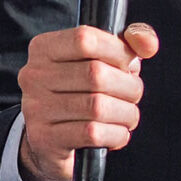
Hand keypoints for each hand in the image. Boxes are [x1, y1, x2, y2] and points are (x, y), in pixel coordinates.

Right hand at [16, 23, 158, 180]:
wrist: (50, 141)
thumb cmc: (81, 93)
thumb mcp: (101, 61)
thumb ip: (127, 44)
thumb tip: (147, 44)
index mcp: (43, 48)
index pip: (85, 39)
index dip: (117, 51)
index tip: (128, 63)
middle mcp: (33, 75)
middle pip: (96, 74)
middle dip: (128, 86)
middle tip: (133, 94)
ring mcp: (35, 108)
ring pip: (97, 107)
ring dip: (125, 113)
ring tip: (127, 115)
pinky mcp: (44, 138)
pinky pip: (92, 133)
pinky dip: (115, 134)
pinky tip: (116, 133)